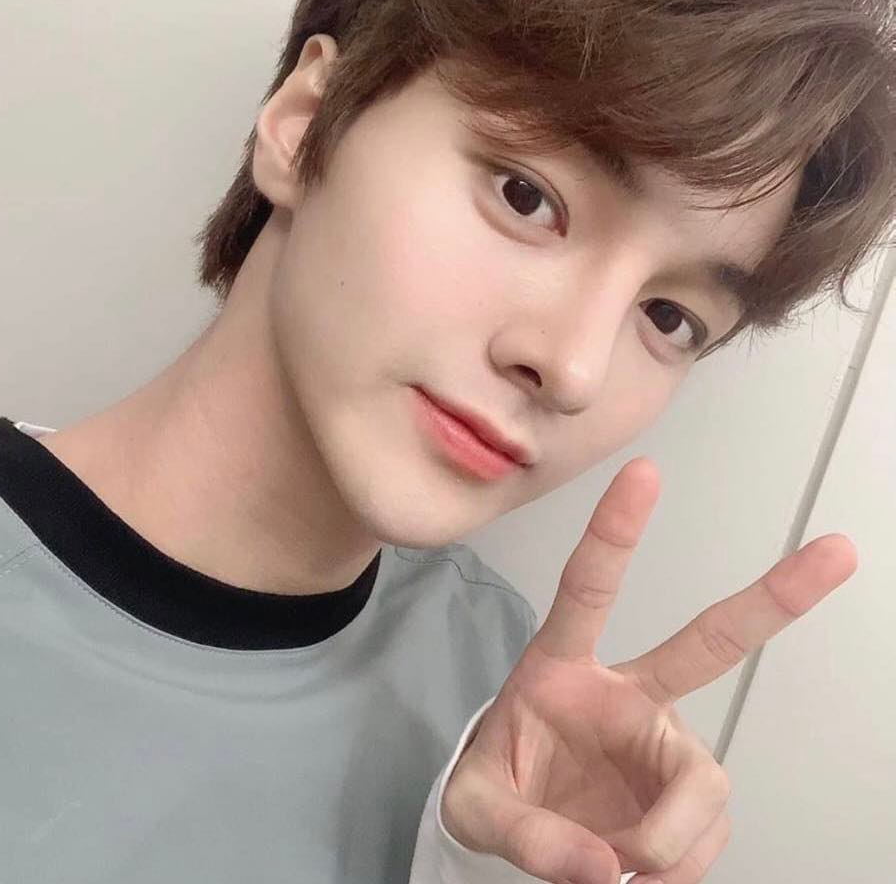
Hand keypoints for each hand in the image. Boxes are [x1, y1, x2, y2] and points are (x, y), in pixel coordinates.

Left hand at [441, 457, 856, 883]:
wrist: (520, 826)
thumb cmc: (494, 787)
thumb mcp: (475, 807)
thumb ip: (523, 833)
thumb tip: (603, 868)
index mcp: (560, 668)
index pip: (588, 589)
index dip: (615, 532)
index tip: (644, 472)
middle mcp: (625, 694)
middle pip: (707, 642)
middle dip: (773, 598)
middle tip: (839, 551)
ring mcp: (662, 740)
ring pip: (704, 782)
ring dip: (669, 838)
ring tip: (619, 868)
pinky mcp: (683, 789)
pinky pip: (706, 832)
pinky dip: (677, 865)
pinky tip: (642, 871)